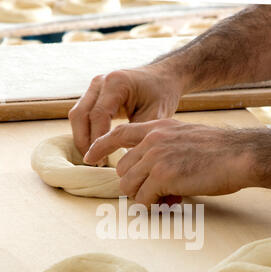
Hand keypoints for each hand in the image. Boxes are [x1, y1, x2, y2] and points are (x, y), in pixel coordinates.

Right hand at [69, 63, 184, 155]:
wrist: (162, 77)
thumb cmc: (161, 94)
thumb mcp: (155, 116)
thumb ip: (137, 134)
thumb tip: (122, 157)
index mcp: (117, 83)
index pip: (98, 115)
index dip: (97, 140)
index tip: (101, 160)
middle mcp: (101, 82)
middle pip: (80, 115)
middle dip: (84, 141)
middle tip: (94, 162)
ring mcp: (94, 87)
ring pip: (76, 115)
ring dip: (82, 138)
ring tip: (94, 158)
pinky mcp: (93, 94)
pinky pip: (81, 114)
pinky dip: (85, 132)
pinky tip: (95, 148)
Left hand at [84, 119, 254, 205]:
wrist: (239, 155)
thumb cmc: (218, 151)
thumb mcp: (185, 137)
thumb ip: (162, 147)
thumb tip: (148, 169)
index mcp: (157, 128)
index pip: (118, 134)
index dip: (100, 146)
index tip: (89, 156)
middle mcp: (152, 140)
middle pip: (122, 169)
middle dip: (134, 184)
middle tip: (153, 192)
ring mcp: (155, 157)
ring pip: (128, 185)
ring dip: (142, 196)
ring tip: (163, 197)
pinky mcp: (162, 176)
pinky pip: (143, 199)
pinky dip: (153, 205)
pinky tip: (169, 202)